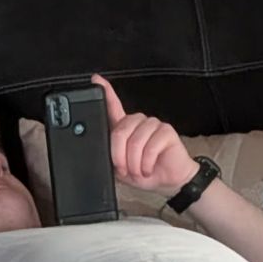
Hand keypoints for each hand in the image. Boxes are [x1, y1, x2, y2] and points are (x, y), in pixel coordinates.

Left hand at [92, 74, 197, 197]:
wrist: (166, 181)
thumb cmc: (143, 172)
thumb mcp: (119, 167)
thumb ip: (110, 155)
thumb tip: (98, 151)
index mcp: (124, 127)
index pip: (113, 105)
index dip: (105, 92)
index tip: (96, 80)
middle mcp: (138, 122)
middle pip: (120, 131)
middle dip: (119, 156)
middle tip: (124, 170)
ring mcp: (152, 124)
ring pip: (135, 141)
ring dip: (133, 163)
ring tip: (138, 171)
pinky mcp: (166, 130)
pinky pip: (150, 147)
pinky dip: (146, 163)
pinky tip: (148, 168)